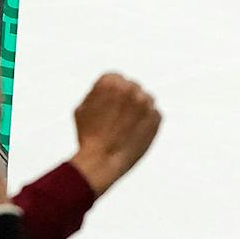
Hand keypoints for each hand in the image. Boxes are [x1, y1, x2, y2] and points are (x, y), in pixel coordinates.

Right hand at [69, 73, 161, 196]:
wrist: (103, 160)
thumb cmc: (88, 135)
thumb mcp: (82, 108)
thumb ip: (98, 93)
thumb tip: (108, 89)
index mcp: (111, 81)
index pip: (115, 79)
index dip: (109, 94)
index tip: (106, 107)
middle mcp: (131, 88)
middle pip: (131, 87)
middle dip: (125, 100)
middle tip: (116, 118)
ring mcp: (146, 103)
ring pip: (144, 100)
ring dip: (137, 109)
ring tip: (124, 126)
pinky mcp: (156, 117)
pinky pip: (152, 114)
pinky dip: (145, 122)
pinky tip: (133, 133)